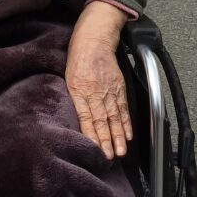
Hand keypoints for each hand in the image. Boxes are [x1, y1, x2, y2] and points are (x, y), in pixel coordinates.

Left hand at [65, 3, 130, 160]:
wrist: (94, 39)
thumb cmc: (78, 57)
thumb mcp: (68, 77)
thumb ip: (74, 98)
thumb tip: (76, 119)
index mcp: (78, 90)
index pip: (85, 118)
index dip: (92, 135)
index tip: (95, 150)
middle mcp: (94, 92)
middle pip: (101, 120)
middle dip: (106, 141)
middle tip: (109, 157)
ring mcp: (108, 90)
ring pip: (114, 117)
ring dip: (118, 136)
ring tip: (120, 151)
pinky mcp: (118, 86)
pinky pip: (123, 107)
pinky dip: (126, 122)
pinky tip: (127, 134)